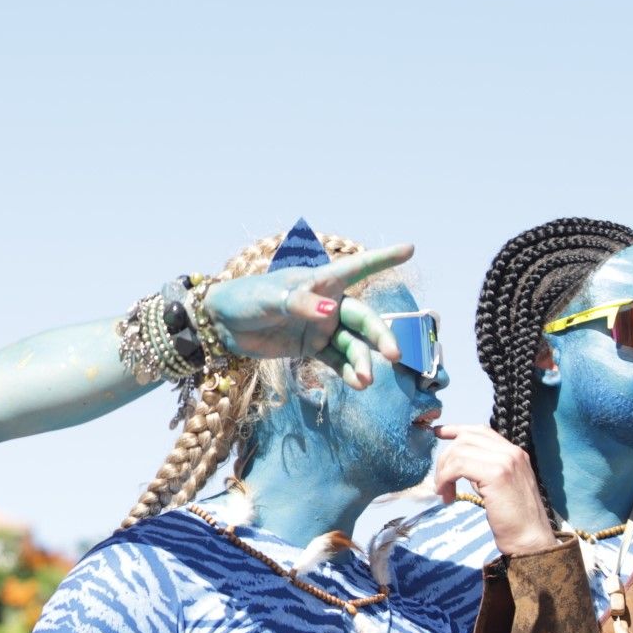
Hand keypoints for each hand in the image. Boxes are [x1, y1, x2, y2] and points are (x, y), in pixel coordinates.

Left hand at [201, 245, 414, 388]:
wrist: (222, 323)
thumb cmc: (247, 298)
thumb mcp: (271, 298)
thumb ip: (300, 303)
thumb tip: (330, 310)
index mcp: (320, 282)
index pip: (357, 268)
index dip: (383, 258)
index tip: (410, 248)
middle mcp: (327, 304)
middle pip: (362, 319)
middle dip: (379, 336)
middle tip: (393, 354)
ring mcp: (321, 328)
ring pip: (352, 345)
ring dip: (362, 361)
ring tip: (365, 380)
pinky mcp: (311, 348)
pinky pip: (336, 361)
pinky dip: (348, 372)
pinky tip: (357, 383)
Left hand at [432, 425, 558, 554]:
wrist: (530, 540)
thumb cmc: (513, 520)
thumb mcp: (499, 487)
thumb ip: (485, 469)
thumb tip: (458, 462)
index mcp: (515, 453)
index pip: (480, 431)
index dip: (456, 430)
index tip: (438, 433)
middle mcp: (512, 452)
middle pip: (466, 438)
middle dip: (446, 457)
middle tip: (440, 483)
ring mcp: (506, 461)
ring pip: (459, 450)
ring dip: (444, 471)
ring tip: (444, 492)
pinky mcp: (497, 474)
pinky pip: (458, 466)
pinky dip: (446, 478)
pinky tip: (447, 495)